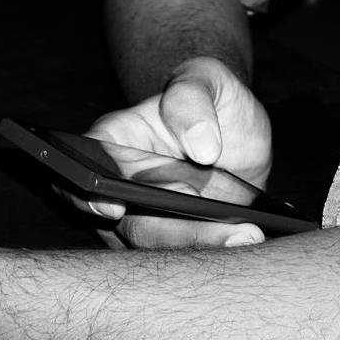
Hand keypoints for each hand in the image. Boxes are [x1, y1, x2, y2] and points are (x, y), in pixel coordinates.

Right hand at [85, 57, 271, 249]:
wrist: (237, 129)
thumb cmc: (211, 97)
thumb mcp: (207, 78)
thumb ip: (194, 98)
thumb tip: (201, 146)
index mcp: (116, 141)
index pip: (86, 167)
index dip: (89, 191)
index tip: (115, 206)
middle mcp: (124, 187)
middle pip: (131, 223)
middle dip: (177, 235)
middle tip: (232, 232)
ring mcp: (151, 219)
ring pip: (160, 251)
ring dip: (203, 251)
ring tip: (250, 236)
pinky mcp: (182, 241)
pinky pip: (188, 261)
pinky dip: (216, 259)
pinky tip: (252, 244)